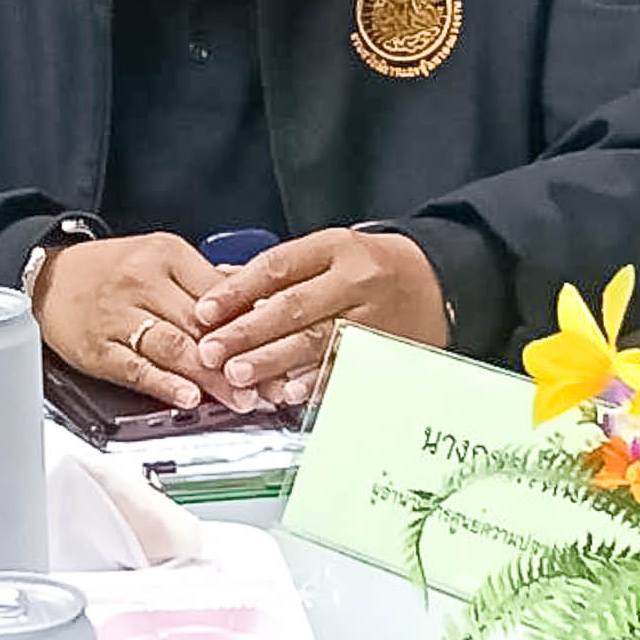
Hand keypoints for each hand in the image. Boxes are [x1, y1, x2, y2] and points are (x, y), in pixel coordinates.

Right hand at [32, 231, 265, 411]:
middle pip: (201, 324)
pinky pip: (136, 368)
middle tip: (270, 385)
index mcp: (167, 255)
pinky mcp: (99, 348)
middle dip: (238, 358)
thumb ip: (207, 280)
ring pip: (173, 347)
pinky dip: (164, 384)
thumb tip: (259, 300)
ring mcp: (119, 316)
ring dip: (210, 377)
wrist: (50, 276)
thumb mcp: (162, 258)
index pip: (220, 292)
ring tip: (238, 398)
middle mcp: (144, 281)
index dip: (253, 322)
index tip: (280, 347)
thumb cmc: (112, 270)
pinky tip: (187, 398)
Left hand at [192, 228, 448, 404]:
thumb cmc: (369, 266)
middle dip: (247, 332)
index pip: (278, 267)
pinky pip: (346, 368)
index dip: (237, 290)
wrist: (435, 282)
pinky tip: (289, 392)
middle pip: (294, 306)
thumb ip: (278, 270)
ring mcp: (374, 317)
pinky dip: (315, 382)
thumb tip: (220, 282)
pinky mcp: (386, 350)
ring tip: (238, 374)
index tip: (205, 311)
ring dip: (274, 361)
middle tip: (212, 351)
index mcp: (335, 248)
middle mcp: (356, 280)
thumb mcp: (327, 251)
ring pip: (317, 340)